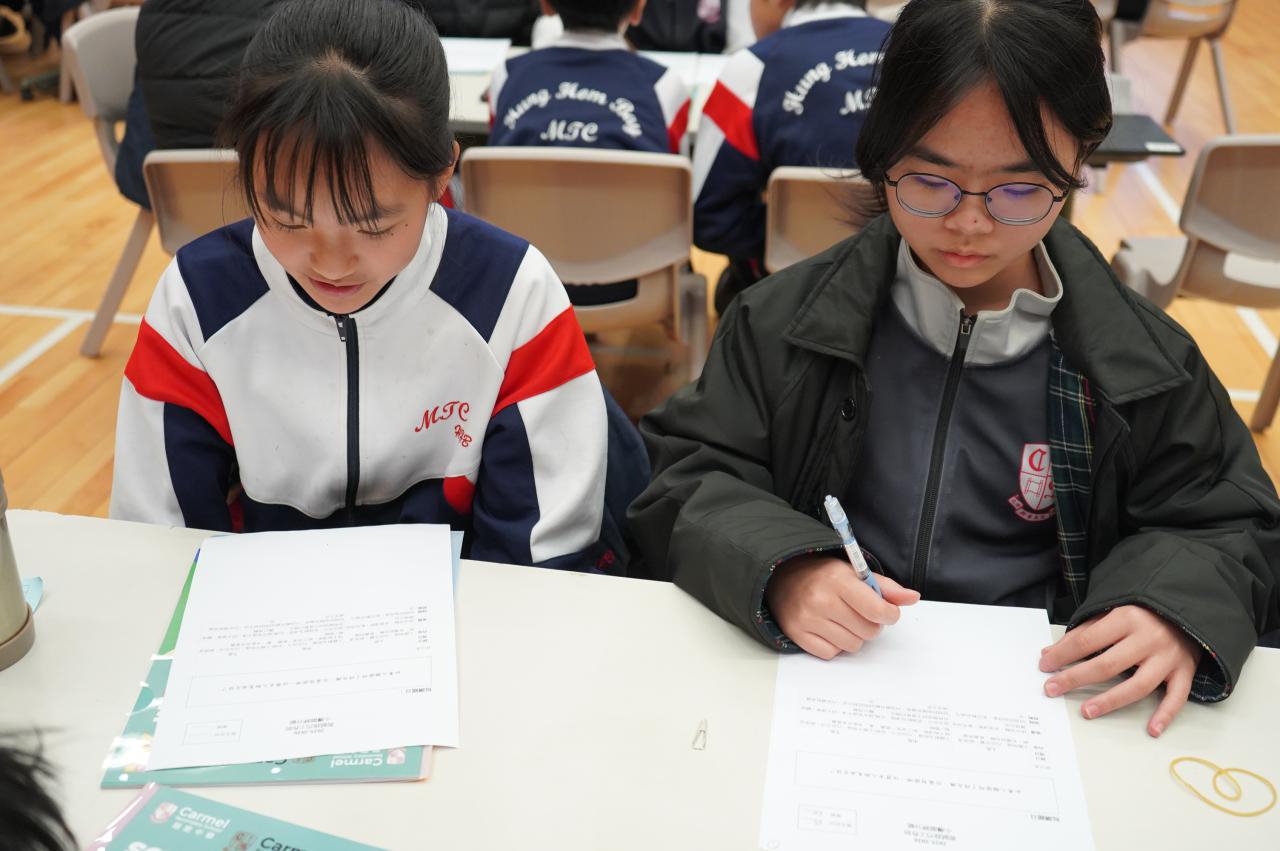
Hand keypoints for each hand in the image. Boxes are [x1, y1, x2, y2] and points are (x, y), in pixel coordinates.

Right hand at [765, 554, 920, 659]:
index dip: (890, 614)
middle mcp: (821, 600)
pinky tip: (828, 629)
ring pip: (852, 645)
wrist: (782, 577)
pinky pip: (831, 654)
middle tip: (859, 613)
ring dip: (853, 636)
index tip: (888, 612)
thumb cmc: (823, 575)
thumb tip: (913, 598)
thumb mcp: (854, 572)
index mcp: (838, 580)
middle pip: (868, 631)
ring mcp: (808, 619)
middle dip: (870, 624)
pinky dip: (834, 645)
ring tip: (842, 620)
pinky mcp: (797, 635)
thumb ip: (885, 587)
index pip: (876, 610)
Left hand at [1039, 605, 1201, 736]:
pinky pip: (1177, 697)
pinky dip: (1166, 714)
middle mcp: (1148, 638)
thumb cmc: (1143, 614)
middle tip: (1052, 689)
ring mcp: (1167, 657)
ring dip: (1111, 701)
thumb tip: (1050, 653)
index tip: (1044, 666)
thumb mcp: (1111, 614)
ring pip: (1138, 684)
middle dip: (1076, 678)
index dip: (1063, 655)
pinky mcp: (1184, 671)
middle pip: (1108, 664)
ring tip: (1087, 712)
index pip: (1087, 640)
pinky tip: (1152, 729)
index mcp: (1126, 618)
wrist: (1186, 610)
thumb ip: (1082, 633)